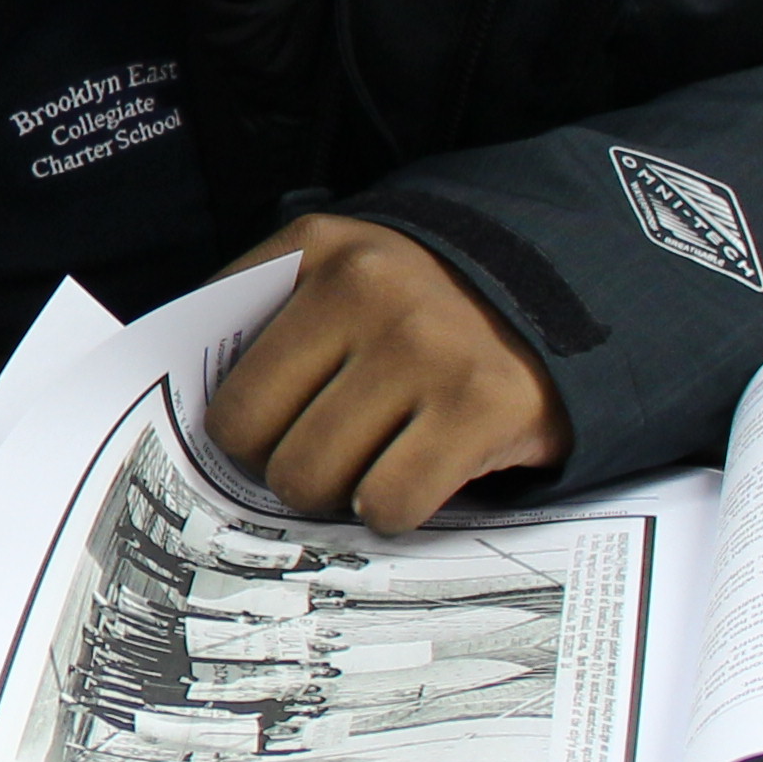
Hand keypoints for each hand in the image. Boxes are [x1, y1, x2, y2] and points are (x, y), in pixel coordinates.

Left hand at [206, 215, 572, 526]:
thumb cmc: (429, 305)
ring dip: (338, 492)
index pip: (219, 376)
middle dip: (284, 465)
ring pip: (312, 478)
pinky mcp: (484, 405)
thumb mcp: (341, 276)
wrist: (577, 290)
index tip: (269, 437)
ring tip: (375, 460)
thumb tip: (185, 414)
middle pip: (253, 438)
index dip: (240, 427)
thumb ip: (265, 324)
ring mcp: (427, 346)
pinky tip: (419, 474)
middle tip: (328, 456)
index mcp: (316, 251)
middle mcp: (367, 287)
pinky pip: (386, 504)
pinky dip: (394, 510)